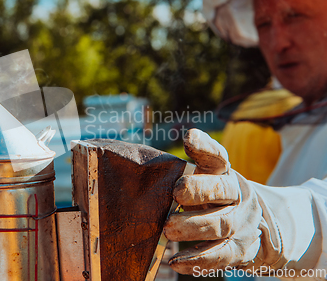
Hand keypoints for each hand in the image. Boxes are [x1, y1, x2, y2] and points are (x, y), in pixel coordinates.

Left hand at [164, 129, 263, 273]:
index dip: (205, 147)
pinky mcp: (239, 250)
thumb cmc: (213, 197)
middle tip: (176, 193)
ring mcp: (240, 223)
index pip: (217, 156)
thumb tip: (140, 171)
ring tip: (168, 230)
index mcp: (223, 173)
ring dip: (193, 226)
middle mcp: (235, 195)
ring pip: (221, 224)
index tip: (190, 138)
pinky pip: (221, 256)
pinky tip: (176, 261)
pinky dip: (198, 259)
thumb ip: (181, 174)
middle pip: (222, 190)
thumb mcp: (205, 180)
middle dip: (200, 190)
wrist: (259, 226)